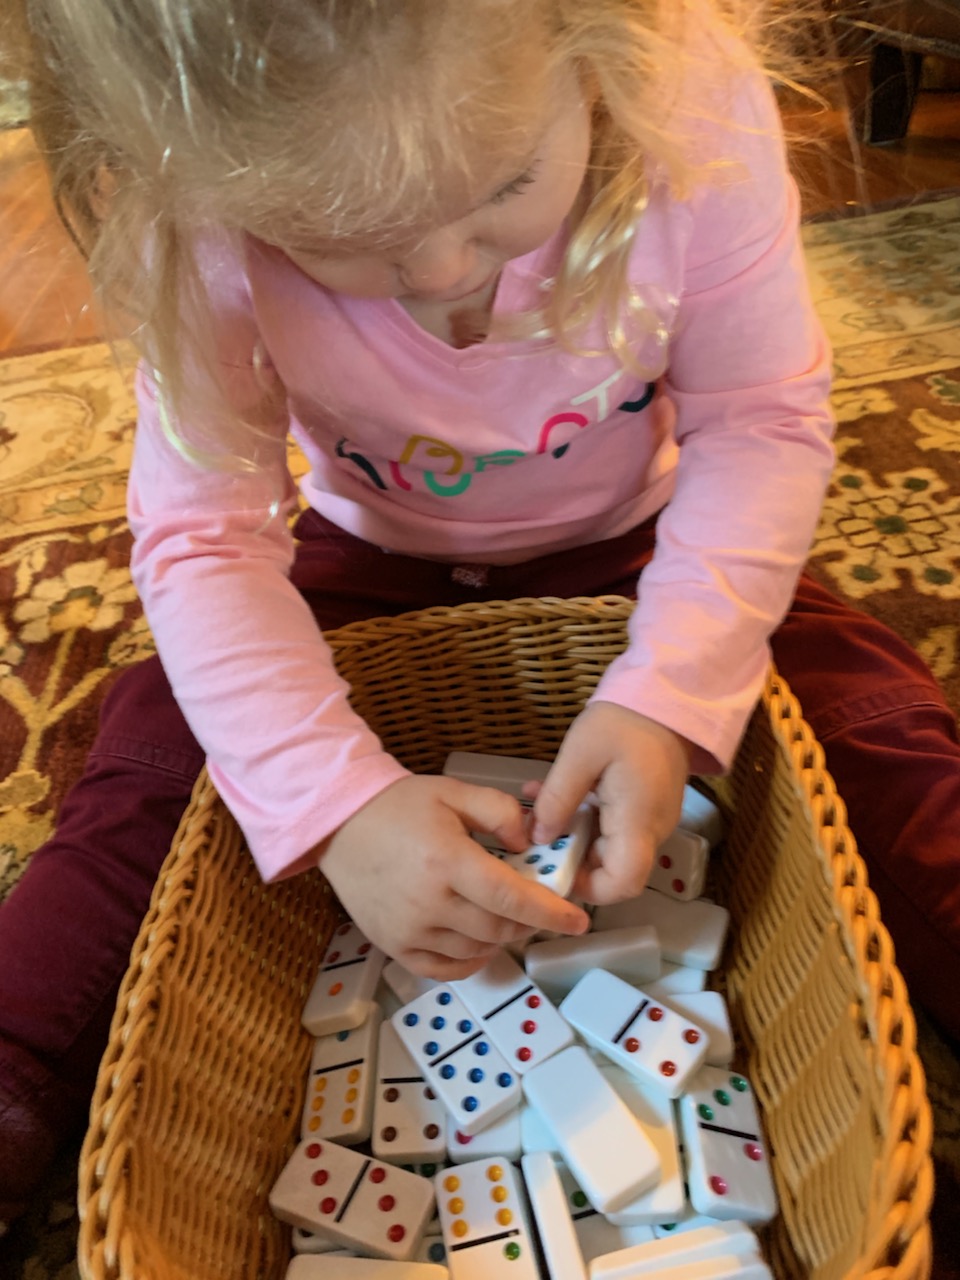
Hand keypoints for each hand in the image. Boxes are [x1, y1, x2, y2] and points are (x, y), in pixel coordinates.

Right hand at [316, 774, 589, 979]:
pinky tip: (480, 942)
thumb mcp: (454, 792)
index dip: (550, 913)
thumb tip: (528, 845)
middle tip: (538, 907)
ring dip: (501, 937)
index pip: (511, 898)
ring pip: (476, 950)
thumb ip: (499, 812)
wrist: (340, 825)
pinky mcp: (393, 946)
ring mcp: (409, 930)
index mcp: (447, 861)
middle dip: (529, 922)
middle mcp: (429, 903)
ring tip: (504, 914)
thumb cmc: (400, 806)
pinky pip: (444, 969)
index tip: (579, 921)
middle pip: (498, 928)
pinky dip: (471, 960)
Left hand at [527, 702, 692, 904]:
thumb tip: (538, 837)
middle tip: (535, 835)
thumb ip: (557, 799)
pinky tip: (556, 795)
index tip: (553, 868)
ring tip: (538, 808)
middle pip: (612, 870)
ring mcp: (650, 820)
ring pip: (608, 848)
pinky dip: (584, 818)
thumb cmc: (624, 722)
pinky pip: (612, 827)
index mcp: (638, 822)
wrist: (665, 697)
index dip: (587, 889)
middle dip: (570, 857)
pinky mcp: (644, 808)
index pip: (623, 884)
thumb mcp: (580, 754)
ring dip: (571, 834)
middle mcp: (650, 831)